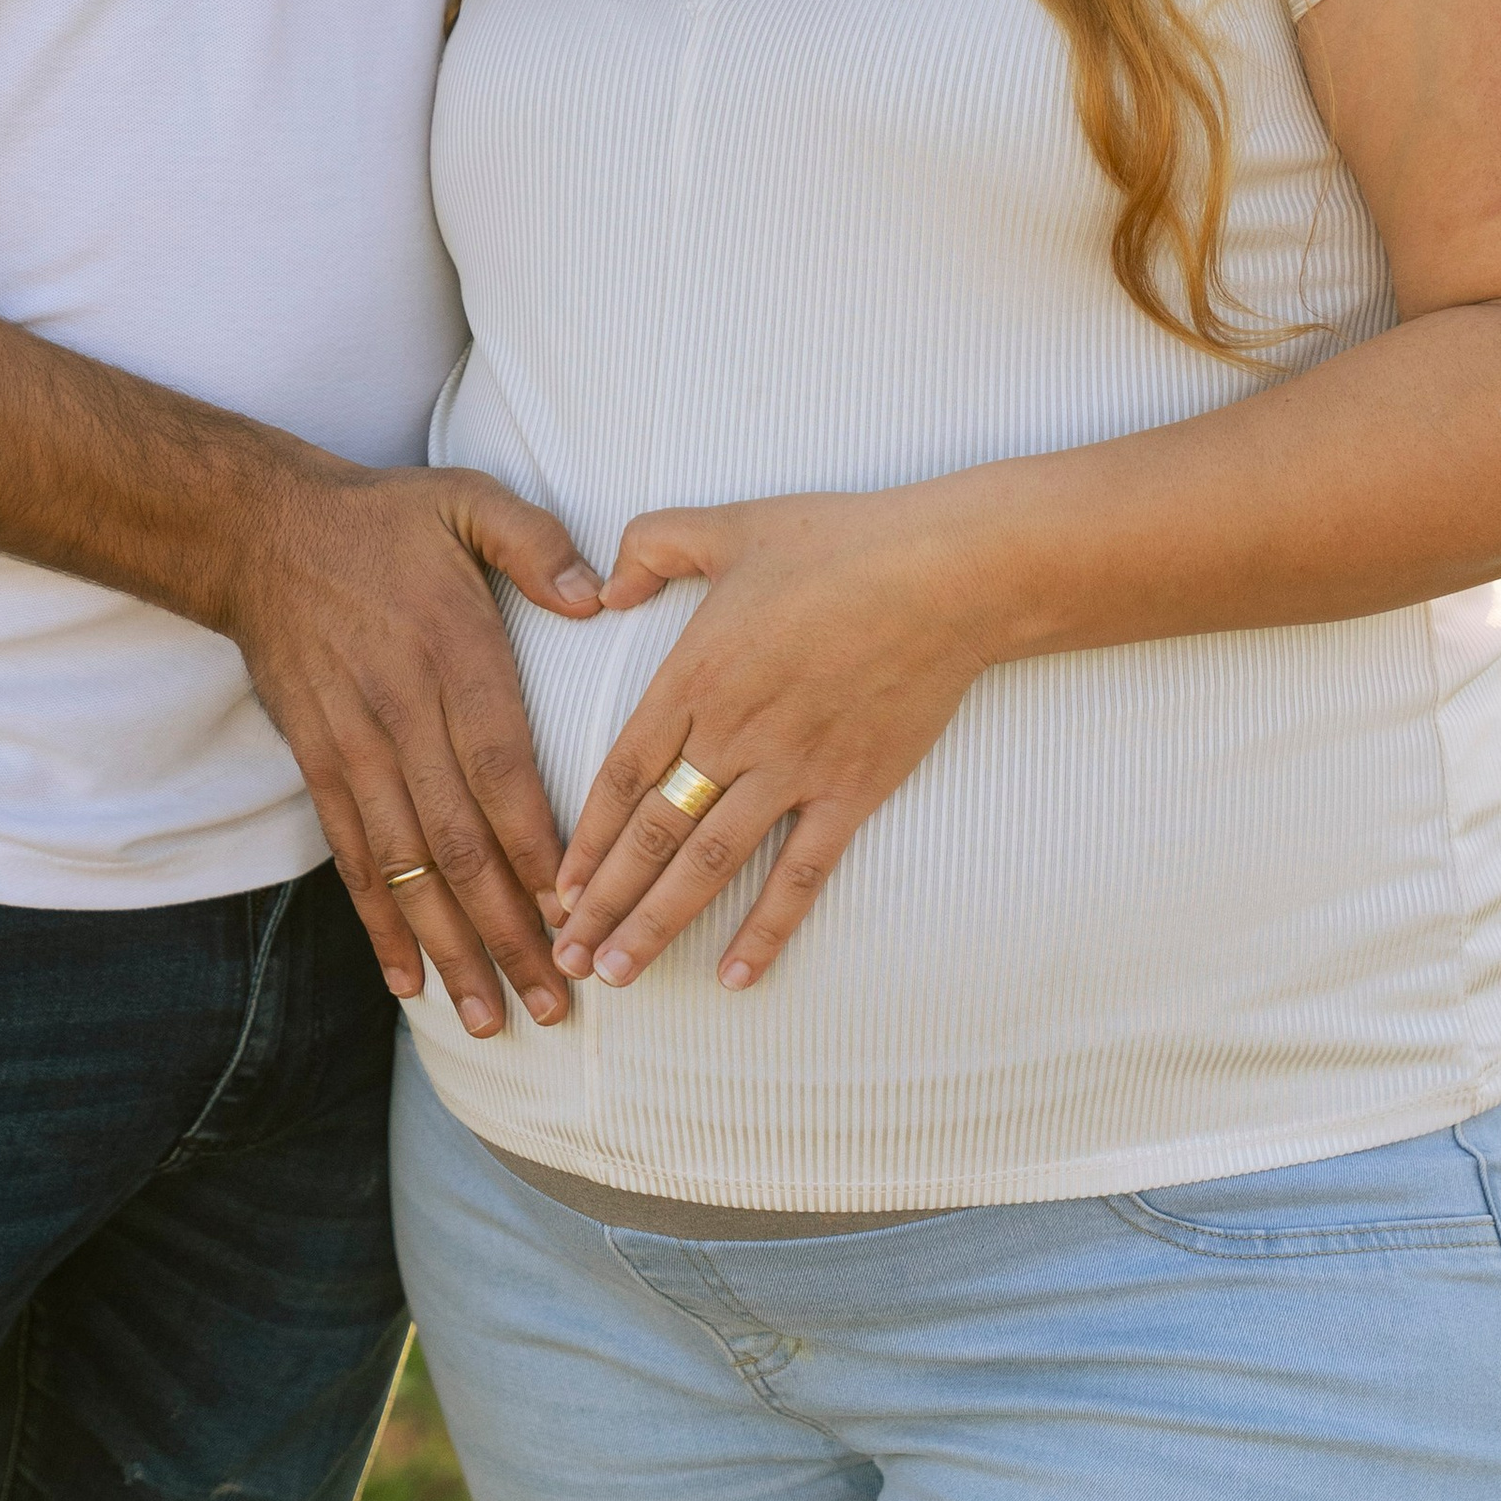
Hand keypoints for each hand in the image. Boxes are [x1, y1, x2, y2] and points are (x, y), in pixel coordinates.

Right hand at [223, 460, 602, 1036]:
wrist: (260, 535)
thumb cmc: (381, 520)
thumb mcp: (467, 499)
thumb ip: (537, 542)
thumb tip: (599, 594)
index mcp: (450, 655)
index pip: (502, 770)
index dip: (538, 848)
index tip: (578, 912)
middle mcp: (401, 716)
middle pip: (461, 845)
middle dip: (510, 933)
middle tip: (556, 1004)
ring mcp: (354, 749)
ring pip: (409, 871)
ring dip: (452, 951)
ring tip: (494, 1019)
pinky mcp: (320, 766)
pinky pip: (354, 861)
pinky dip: (382, 927)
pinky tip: (410, 984)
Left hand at [551, 484, 1000, 996]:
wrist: (945, 575)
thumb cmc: (838, 542)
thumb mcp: (727, 525)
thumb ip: (652, 547)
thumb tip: (603, 590)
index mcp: (695, 675)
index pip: (621, 773)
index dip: (585, 836)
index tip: (555, 886)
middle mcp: (734, 733)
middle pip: (651, 832)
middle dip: (602, 900)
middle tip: (563, 957)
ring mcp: (793, 768)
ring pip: (708, 863)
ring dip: (658, 924)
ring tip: (617, 974)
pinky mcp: (851, 791)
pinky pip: (801, 874)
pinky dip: (767, 929)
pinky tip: (736, 976)